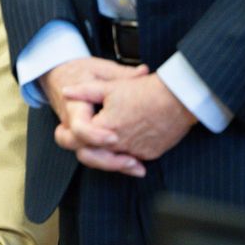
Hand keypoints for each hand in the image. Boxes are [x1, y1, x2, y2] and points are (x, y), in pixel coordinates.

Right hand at [39, 58, 147, 173]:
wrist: (58, 75)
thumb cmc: (79, 71)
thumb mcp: (99, 68)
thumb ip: (121, 74)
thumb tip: (143, 72)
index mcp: (75, 106)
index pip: (79, 127)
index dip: (95, 136)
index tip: (114, 138)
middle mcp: (72, 124)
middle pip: (81, 150)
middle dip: (105, 159)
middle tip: (130, 160)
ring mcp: (76, 134)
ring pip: (87, 157)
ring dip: (110, 164)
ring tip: (135, 166)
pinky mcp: (83, 139)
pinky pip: (94, 155)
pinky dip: (111, 162)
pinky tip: (132, 164)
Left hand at [63, 73, 197, 175]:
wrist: (178, 98)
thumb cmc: (145, 90)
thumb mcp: (110, 86)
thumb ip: (85, 91)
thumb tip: (66, 92)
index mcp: (105, 128)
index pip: (81, 141)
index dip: (76, 134)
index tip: (75, 128)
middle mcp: (119, 144)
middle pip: (95, 155)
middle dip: (90, 147)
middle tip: (88, 139)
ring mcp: (136, 151)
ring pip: (114, 159)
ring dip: (109, 151)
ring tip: (108, 137)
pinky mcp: (150, 154)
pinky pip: (133, 157)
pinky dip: (128, 151)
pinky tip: (129, 137)